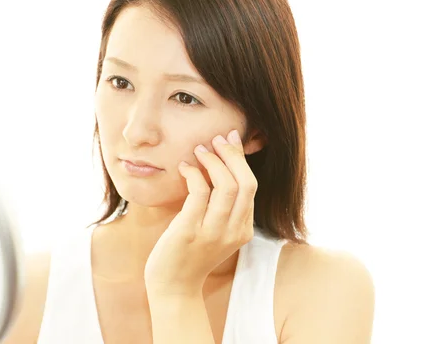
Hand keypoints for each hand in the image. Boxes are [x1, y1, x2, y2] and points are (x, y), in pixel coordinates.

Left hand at [144, 129, 256, 295]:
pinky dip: (193, 174)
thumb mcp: (214, 231)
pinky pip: (199, 193)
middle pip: (245, 183)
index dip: (240, 159)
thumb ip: (221, 206)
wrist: (173, 286)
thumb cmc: (189, 254)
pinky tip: (184, 167)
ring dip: (212, 161)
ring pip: (226, 186)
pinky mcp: (190, 231)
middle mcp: (233, 231)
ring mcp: (213, 232)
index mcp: (243, 229)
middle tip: (217, 139)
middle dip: (232, 155)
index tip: (230, 140)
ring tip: (199, 150)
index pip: (251, 186)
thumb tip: (218, 167)